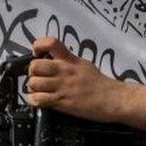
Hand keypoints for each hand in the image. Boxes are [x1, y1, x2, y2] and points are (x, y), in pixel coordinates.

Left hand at [26, 37, 145, 129]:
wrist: (113, 99)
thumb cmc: (100, 85)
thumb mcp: (84, 65)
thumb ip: (69, 62)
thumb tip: (55, 61)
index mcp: (71, 60)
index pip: (51, 43)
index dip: (38, 46)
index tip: (37, 53)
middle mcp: (65, 71)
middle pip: (35, 65)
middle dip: (31, 72)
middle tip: (37, 77)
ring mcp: (63, 86)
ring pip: (34, 83)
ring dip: (32, 88)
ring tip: (38, 91)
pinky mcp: (63, 101)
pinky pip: (39, 99)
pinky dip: (34, 101)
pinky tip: (37, 101)